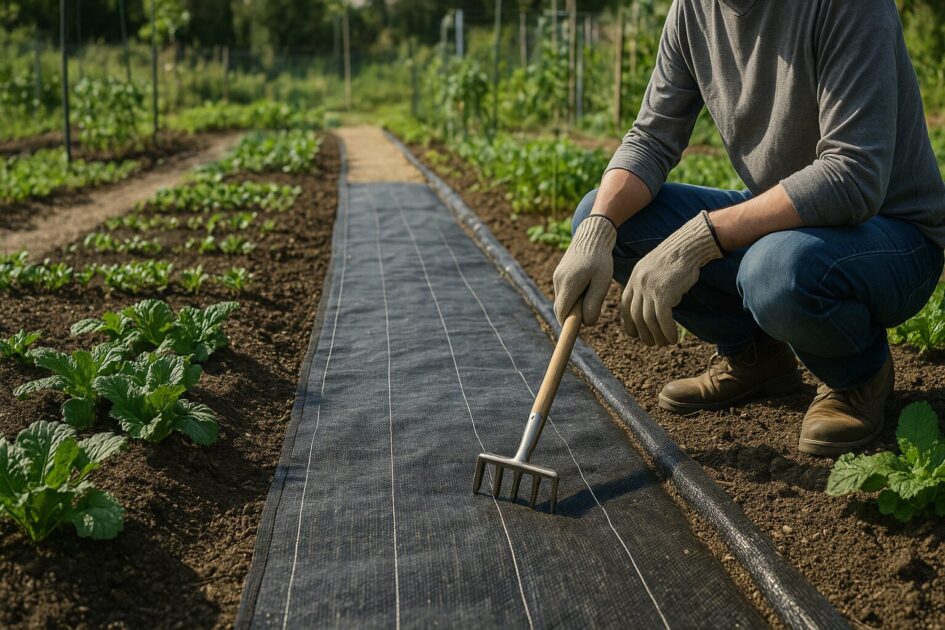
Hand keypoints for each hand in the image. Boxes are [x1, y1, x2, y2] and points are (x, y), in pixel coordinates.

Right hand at [553, 215, 616, 324]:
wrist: (592, 235)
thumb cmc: (600, 259)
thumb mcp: (602, 282)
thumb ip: (593, 303)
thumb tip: (586, 322)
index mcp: (568, 284)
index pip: (563, 314)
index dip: (568, 326)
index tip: (572, 336)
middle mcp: (558, 282)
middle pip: (561, 310)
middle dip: (573, 315)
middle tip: (591, 308)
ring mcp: (557, 277)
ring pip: (563, 301)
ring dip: (574, 305)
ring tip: (591, 291)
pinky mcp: (559, 274)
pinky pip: (564, 292)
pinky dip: (573, 296)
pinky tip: (586, 286)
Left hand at [621, 211, 722, 345]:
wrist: (689, 246)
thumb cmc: (677, 259)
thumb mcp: (655, 270)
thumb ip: (648, 286)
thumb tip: (650, 307)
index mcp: (634, 278)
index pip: (625, 305)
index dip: (628, 322)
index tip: (634, 334)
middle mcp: (639, 283)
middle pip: (635, 315)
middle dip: (643, 333)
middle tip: (652, 343)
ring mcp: (650, 288)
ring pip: (648, 320)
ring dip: (657, 335)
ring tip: (664, 343)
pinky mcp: (664, 293)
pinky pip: (662, 319)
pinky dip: (667, 331)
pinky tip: (674, 339)